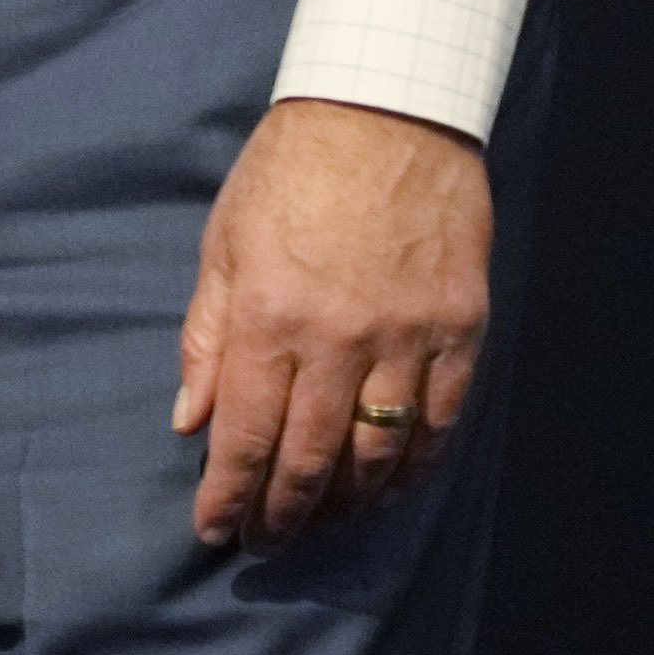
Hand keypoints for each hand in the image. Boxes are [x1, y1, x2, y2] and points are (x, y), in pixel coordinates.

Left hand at [177, 96, 487, 551]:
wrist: (387, 113)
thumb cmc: (289, 174)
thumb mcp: (223, 247)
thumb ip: (208, 338)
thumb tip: (191, 419)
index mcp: (270, 317)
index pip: (245, 434)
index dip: (229, 493)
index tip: (216, 530)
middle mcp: (340, 339)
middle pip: (311, 456)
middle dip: (283, 511)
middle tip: (266, 541)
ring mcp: (409, 337)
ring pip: (380, 452)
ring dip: (349, 501)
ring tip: (322, 524)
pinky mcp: (461, 329)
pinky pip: (441, 420)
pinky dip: (415, 464)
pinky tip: (391, 486)